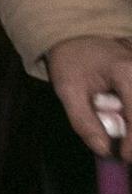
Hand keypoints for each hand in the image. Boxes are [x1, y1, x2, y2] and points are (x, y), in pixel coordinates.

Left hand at [47, 35, 131, 158]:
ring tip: (122, 136)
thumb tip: (103, 150)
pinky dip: (131, 118)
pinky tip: (124, 123)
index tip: (123, 157)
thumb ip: (84, 121)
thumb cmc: (72, 61)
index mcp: (127, 72)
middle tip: (123, 150)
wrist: (77, 36)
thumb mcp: (68, 90)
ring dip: (131, 126)